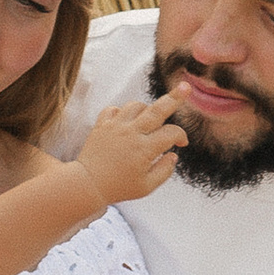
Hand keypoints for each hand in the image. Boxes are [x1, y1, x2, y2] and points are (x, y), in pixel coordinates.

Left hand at [75, 94, 187, 209]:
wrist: (87, 184)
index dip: (181, 136)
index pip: (171, 133)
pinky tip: (126, 121)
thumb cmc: (118, 188)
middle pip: (157, 109)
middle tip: (185, 86)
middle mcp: (131, 133)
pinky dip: (121, 111)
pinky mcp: (101, 125)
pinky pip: (113, 109)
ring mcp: (115, 126)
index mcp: (145, 148)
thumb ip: (165, 170)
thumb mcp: (147, 187)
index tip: (181, 143)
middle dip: (174, 97)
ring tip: (149, 119)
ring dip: (146, 109)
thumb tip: (173, 155)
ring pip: (135, 106)